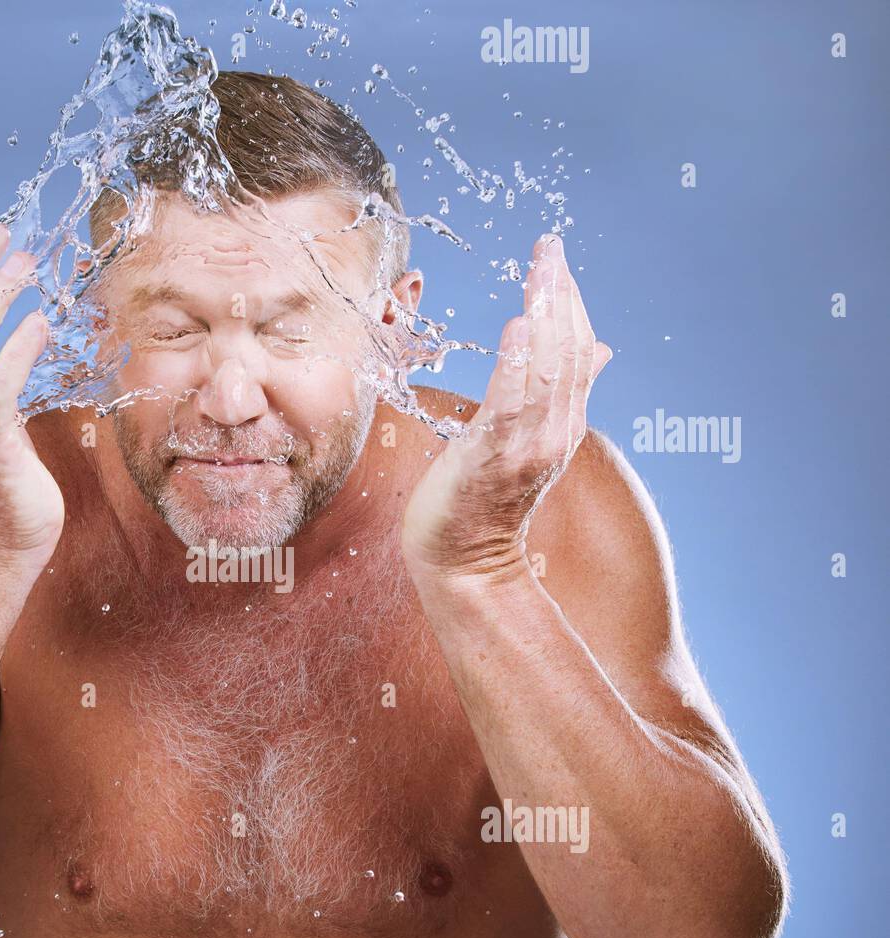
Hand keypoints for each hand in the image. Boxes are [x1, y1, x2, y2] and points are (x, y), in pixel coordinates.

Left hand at [401, 233, 610, 585]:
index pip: (579, 352)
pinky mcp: (491, 459)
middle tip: (549, 248)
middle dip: (559, 297)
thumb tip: (601, 348)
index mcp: (563, 424)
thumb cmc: (484, 499)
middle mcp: (553, 433)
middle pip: (567, 354)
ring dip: (543, 319)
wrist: (464, 560)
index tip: (556, 259)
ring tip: (539, 274)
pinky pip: (510, 407)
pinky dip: (517, 367)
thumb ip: (561, 393)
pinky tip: (518, 329)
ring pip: (546, 373)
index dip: (570, 304)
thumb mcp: (530, 439)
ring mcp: (526, 447)